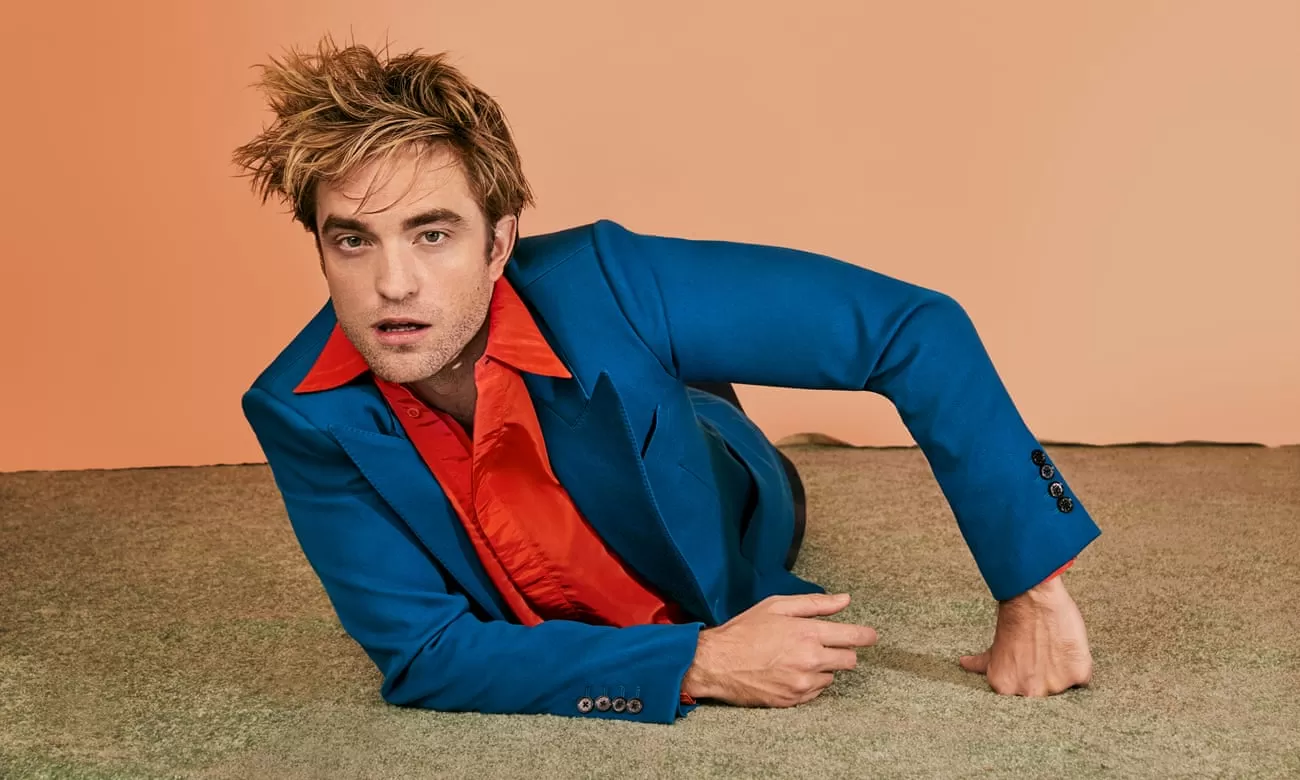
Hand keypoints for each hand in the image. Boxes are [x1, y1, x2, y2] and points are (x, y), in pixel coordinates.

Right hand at [682, 593, 877, 707]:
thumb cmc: (744, 631)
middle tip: (825, 646)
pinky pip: (816, 692)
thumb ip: (815, 603)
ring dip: (823, 667)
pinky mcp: (794, 701)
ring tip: (797, 658)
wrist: (717, 663)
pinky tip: (789, 672)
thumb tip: (844, 600)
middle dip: (843, 652)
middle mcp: (811, 660)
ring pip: (831, 677)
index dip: (866, 636)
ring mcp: (803, 683)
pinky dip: (809, 682)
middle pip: (849, 660)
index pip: (853, 637)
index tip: (871, 636)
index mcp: (808, 633)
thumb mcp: (777, 606)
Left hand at [959, 575, 1092, 695]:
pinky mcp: (1078, 674)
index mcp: (1005, 688)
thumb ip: (981, 664)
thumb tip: (963, 664)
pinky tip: (1068, 648)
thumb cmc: (1013, 621)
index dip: (1027, 682)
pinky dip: (1079, 665)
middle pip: (1043, 697)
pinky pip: (1083, 679)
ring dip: (1062, 672)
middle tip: (1042, 657)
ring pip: (1064, 688)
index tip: (1029, 669)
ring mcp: (1055, 686)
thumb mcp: (993, 648)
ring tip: (1054, 649)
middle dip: (1044, 679)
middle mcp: (1029, 692)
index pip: (1021, 699)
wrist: (1032, 599)